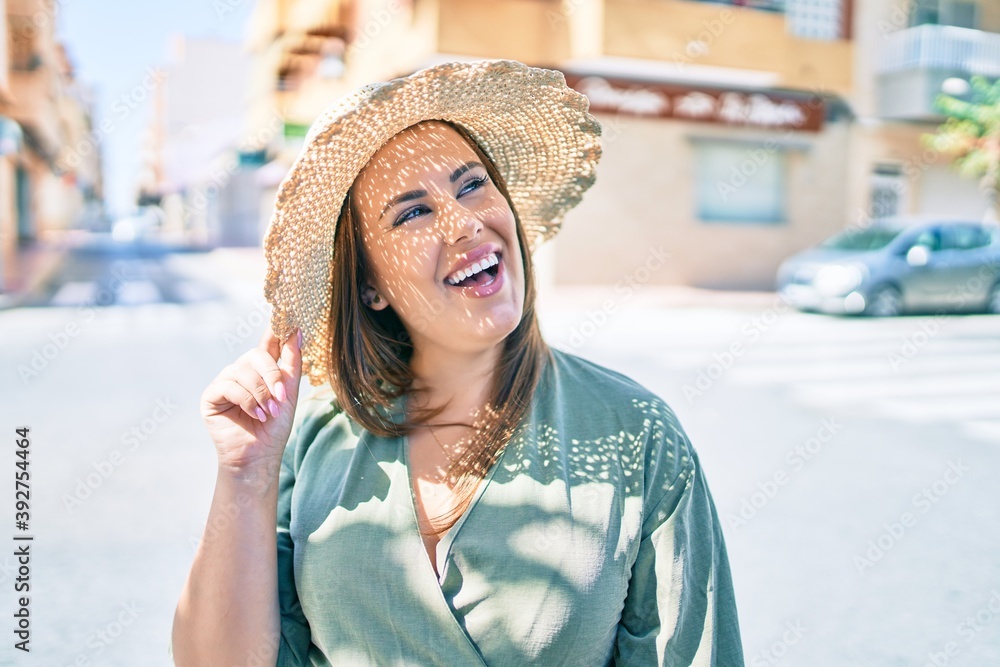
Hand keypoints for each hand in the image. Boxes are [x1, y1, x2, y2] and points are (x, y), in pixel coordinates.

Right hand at [200, 326, 302, 470]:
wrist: (260, 455)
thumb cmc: (275, 427)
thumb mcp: (289, 392)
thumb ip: (291, 361)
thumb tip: (295, 330)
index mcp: (261, 369)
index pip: (268, 342)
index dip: (275, 330)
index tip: (286, 316)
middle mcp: (242, 371)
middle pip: (256, 355)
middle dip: (271, 376)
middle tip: (281, 398)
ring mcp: (225, 382)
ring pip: (242, 371)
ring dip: (260, 394)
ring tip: (269, 413)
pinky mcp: (211, 395)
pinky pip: (229, 385)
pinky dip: (246, 401)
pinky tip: (256, 415)